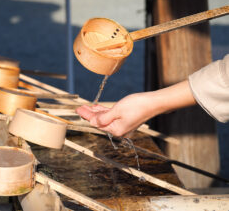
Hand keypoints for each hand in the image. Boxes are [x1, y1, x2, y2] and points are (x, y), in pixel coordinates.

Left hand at [76, 80, 195, 136]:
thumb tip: (93, 122)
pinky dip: (104, 112)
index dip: (86, 116)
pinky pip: (112, 116)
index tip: (78, 110)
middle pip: (100, 122)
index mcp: (116, 130)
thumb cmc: (137, 105)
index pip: (96, 123)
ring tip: (87, 107)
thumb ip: (103, 117)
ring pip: (105, 119)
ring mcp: (123, 125)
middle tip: (80, 108)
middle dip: (89, 114)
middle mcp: (119, 130)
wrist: (154, 102)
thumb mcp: (117, 110)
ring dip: (96, 113)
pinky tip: (99, 108)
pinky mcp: (126, 120)